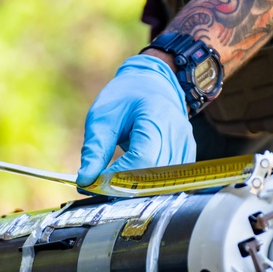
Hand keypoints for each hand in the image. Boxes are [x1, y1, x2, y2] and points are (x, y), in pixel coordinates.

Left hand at [76, 55, 194, 186]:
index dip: (119, 177)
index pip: (142, 159)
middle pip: (154, 176)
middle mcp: (177, 133)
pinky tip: (133, 180)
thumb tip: (85, 180)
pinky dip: (150, 185)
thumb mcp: (102, 117)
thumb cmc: (125, 97)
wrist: (152, 82)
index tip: (95, 182)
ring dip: (138, 189)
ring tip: (114, 182)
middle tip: (101, 186)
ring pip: (163, 183)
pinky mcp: (188, 154)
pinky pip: (170, 180)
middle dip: (125, 187)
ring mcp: (186, 144)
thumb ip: (95, 149)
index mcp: (156, 117)